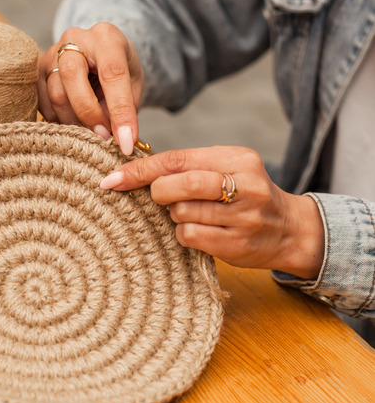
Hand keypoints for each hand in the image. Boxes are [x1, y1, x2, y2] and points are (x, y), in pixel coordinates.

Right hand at [38, 23, 143, 154]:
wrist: (99, 55)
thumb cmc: (120, 68)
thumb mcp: (133, 84)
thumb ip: (124, 107)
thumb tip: (113, 138)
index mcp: (106, 37)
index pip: (112, 72)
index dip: (120, 109)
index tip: (126, 140)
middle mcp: (75, 39)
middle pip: (72, 76)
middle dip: (88, 113)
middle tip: (103, 136)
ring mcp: (52, 53)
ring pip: (55, 93)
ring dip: (73, 121)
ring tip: (90, 131)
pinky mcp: (38, 71)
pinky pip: (43, 103)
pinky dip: (59, 120)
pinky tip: (74, 122)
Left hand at [99, 146, 324, 278]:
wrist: (290, 230)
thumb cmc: (244, 195)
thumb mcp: (225, 169)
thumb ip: (187, 166)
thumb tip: (132, 169)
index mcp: (237, 158)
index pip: (176, 159)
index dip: (140, 170)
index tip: (111, 179)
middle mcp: (245, 184)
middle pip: (178, 184)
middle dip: (158, 192)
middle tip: (161, 197)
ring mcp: (243, 216)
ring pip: (181, 213)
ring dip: (176, 215)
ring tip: (194, 214)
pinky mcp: (237, 244)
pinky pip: (189, 236)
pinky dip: (185, 234)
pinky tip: (201, 231)